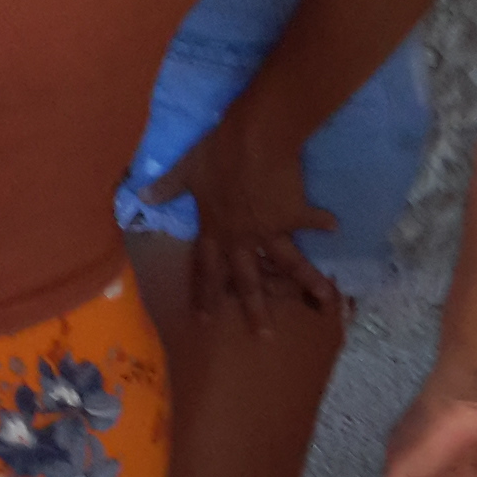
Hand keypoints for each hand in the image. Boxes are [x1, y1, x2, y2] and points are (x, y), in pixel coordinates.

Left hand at [144, 114, 340, 333]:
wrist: (252, 140)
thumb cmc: (216, 153)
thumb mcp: (186, 169)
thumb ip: (168, 187)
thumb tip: (143, 196)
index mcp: (215, 229)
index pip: (207, 268)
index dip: (205, 294)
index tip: (205, 321)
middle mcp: (242, 236)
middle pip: (248, 278)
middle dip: (255, 309)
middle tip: (264, 335)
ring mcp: (270, 228)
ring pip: (288, 262)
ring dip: (308, 281)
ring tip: (326, 299)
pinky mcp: (294, 214)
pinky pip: (310, 221)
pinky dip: (322, 222)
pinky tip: (334, 227)